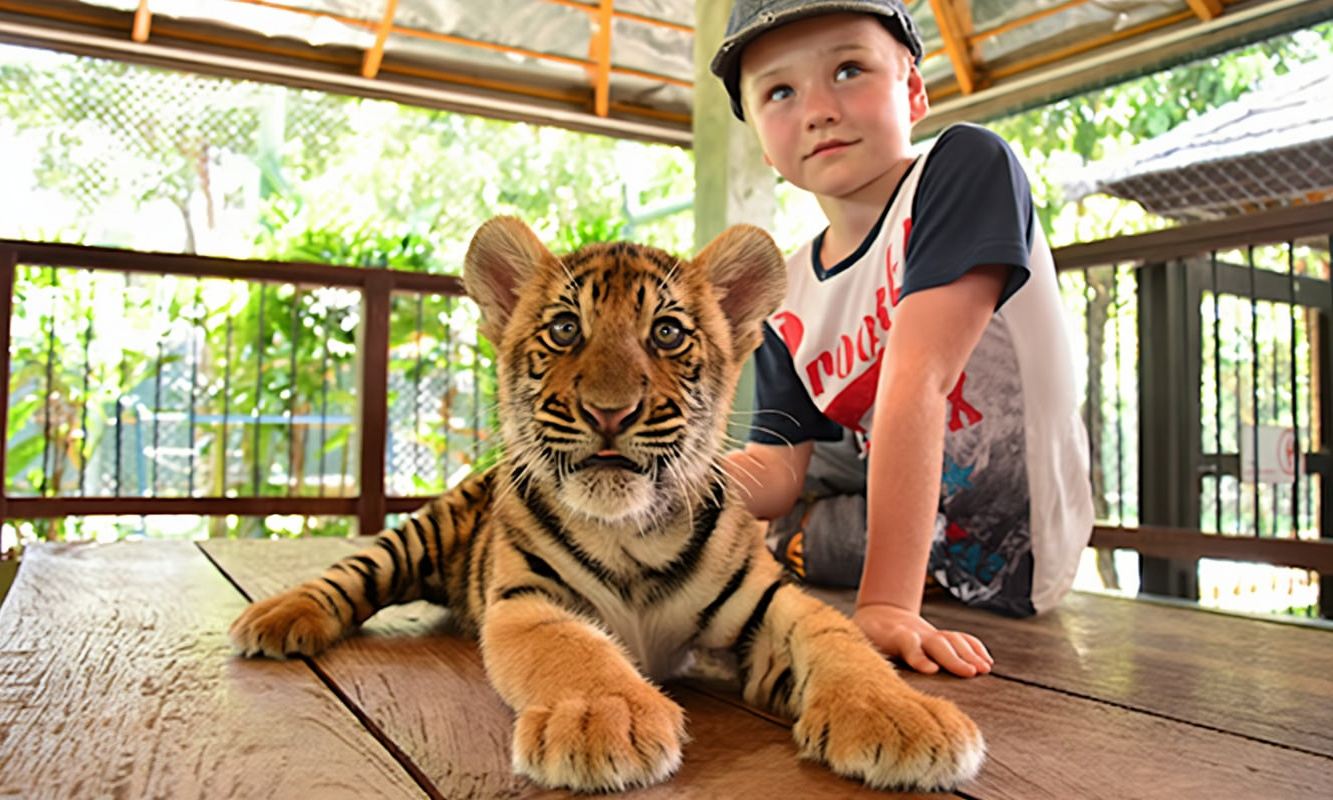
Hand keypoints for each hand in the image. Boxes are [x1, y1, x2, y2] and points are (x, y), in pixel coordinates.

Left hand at [852, 603, 992, 677]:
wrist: (879, 615)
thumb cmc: (865, 640)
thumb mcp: (858, 647)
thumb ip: (860, 661)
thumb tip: (853, 689)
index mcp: (893, 637)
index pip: (907, 643)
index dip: (918, 655)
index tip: (931, 670)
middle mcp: (915, 634)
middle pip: (937, 642)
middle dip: (953, 657)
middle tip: (968, 673)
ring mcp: (929, 634)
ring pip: (952, 639)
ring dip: (969, 654)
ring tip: (983, 670)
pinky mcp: (940, 636)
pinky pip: (961, 638)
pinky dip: (975, 648)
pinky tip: (987, 663)